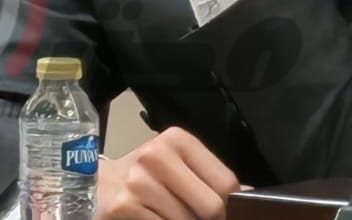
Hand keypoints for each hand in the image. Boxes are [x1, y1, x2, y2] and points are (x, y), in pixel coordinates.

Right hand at [97, 128, 240, 219]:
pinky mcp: (124, 206)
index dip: (232, 205)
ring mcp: (138, 182)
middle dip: (210, 219)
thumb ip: (212, 179)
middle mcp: (155, 156)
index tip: (222, 211)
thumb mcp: (178, 165)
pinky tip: (156, 218)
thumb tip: (253, 198)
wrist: (98, 184)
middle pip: (211, 205)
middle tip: (200, 216)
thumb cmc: (147, 176)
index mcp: (176, 140)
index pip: (226, 182)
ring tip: (172, 216)